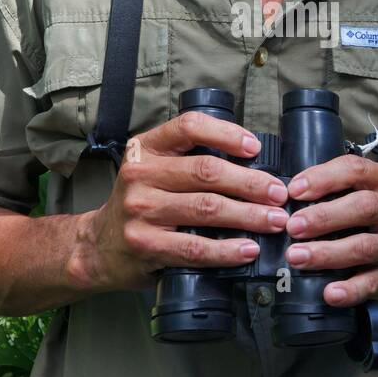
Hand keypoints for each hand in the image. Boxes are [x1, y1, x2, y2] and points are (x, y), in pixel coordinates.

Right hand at [69, 112, 290, 293]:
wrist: (97, 247)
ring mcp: (140, 210)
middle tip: (279, 193)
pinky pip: (195, 247)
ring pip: (207, 208)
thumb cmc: (140, 204)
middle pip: (206, 171)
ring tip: (275, 220)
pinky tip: (248, 249)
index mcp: (146, 148)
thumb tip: (254, 166)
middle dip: (251, 182)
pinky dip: (227, 249)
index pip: (189, 127)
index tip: (255, 148)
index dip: (226, 134)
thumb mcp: (153, 170)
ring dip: (248, 215)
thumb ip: (189, 162)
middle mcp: (140, 175)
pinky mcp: (145, 245)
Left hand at [283, 154, 377, 306]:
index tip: (295, 191)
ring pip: (363, 246)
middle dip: (324, 216)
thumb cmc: (372, 221)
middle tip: (293, 226)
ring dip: (327, 252)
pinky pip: (370, 283)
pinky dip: (348, 290)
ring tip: (298, 257)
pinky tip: (330, 293)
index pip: (356, 170)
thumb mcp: (359, 194)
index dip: (323, 178)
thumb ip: (331, 191)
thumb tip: (285, 199)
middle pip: (363, 207)